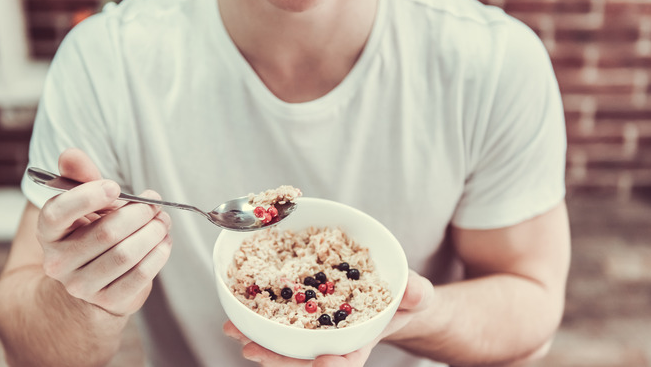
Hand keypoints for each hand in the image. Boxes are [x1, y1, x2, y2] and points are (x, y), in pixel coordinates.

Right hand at [37, 148, 172, 315]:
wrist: (93, 280)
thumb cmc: (91, 231)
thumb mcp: (84, 202)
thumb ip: (80, 176)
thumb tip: (70, 154)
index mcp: (48, 232)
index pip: (58, 213)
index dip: (88, 197)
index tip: (115, 187)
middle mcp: (58, 262)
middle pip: (105, 233)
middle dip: (138, 214)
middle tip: (154, 203)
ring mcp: (81, 286)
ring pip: (125, 255)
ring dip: (152, 233)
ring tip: (163, 221)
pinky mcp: (108, 301)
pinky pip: (139, 276)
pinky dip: (158, 255)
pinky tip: (164, 242)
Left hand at [224, 269, 433, 365]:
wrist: (388, 293)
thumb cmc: (402, 299)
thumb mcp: (414, 295)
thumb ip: (416, 294)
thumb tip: (414, 290)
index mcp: (359, 344)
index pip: (346, 363)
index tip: (324, 363)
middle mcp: (332, 343)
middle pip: (303, 358)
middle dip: (277, 357)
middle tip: (253, 351)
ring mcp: (314, 332)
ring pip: (284, 343)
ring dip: (258, 338)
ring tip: (234, 332)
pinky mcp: (301, 315)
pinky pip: (278, 321)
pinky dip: (258, 318)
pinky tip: (236, 313)